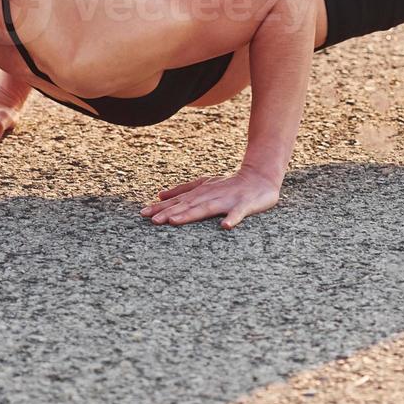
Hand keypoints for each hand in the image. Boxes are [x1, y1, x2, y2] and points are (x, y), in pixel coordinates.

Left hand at [140, 167, 281, 228]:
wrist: (260, 177)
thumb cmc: (230, 184)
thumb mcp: (204, 185)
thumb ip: (183, 190)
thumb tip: (159, 195)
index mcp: (201, 193)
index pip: (178, 201)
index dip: (160, 207)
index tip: (142, 214)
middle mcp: (211, 195)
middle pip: (188, 205)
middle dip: (170, 212)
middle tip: (152, 220)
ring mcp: (227, 200)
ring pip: (207, 208)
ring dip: (191, 214)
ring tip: (175, 221)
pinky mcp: (244, 205)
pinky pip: (238, 213)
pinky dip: (232, 218)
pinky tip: (224, 226)